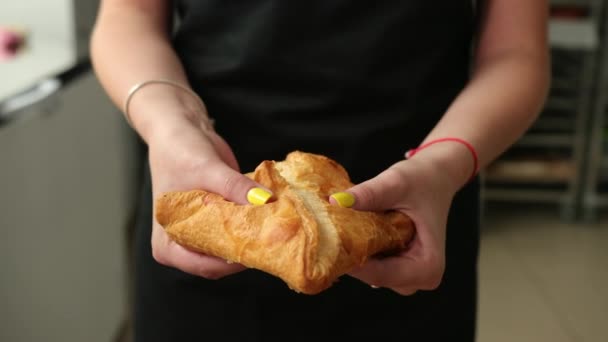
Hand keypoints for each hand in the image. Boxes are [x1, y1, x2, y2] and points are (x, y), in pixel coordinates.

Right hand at [147, 115, 271, 279]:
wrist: (181, 130)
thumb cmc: (180, 151)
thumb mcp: (207, 168)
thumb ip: (234, 187)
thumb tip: (265, 201)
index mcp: (167, 244)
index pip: (204, 266)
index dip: (234, 260)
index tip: (261, 246)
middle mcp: (182, 246)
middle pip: (220, 261)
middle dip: (248, 250)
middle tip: (276, 238)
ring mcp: (201, 235)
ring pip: (232, 248)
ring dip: (254, 239)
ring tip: (277, 227)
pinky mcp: (218, 223)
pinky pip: (238, 232)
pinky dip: (254, 226)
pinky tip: (273, 216)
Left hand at [335, 147, 468, 294]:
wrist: (435, 177)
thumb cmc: (422, 179)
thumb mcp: (396, 183)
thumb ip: (369, 193)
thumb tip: (336, 201)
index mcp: (428, 265)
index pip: (381, 274)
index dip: (352, 262)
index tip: (326, 245)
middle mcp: (422, 277)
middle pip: (374, 276)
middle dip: (350, 258)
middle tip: (326, 235)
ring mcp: (410, 275)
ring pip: (371, 273)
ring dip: (354, 254)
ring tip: (336, 231)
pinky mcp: (399, 268)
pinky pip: (374, 266)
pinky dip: (361, 251)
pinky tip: (348, 233)